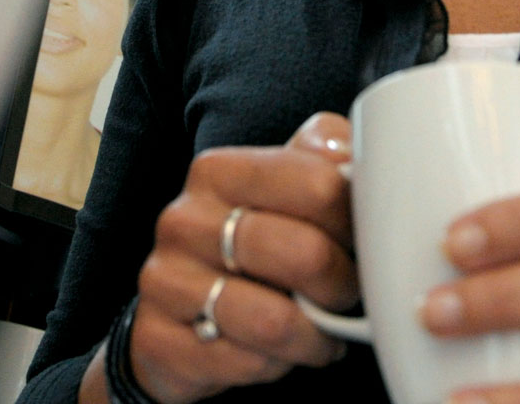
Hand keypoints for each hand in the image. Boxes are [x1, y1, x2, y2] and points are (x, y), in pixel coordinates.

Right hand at [98, 113, 360, 403]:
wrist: (179, 312)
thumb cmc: (248, 246)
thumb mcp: (283, 188)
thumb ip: (325, 155)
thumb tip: (356, 155)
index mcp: (218, 171)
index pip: (319, 185)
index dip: (356, 223)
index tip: (360, 241)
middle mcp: (183, 220)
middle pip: (306, 254)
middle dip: (342, 285)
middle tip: (344, 293)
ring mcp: (164, 281)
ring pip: (275, 320)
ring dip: (314, 336)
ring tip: (318, 331)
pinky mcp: (159, 341)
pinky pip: (246, 362)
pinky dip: (277, 365)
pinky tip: (277, 353)